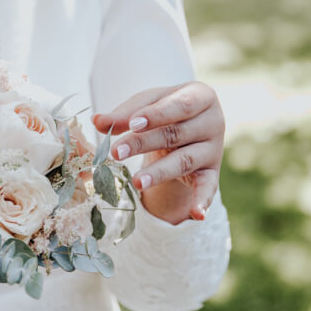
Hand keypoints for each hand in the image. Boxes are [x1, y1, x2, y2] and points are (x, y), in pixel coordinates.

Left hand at [92, 81, 224, 223]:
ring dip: (159, 173)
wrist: (189, 130)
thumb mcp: (147, 106)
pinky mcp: (212, 173)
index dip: (156, 114)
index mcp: (200, 96)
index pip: (179, 105)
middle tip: (117, 153)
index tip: (133, 123)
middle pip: (175, 134)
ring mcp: (213, 150)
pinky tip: (196, 215)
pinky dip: (203, 201)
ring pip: (184, 161)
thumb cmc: (165, 113)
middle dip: (144, 144)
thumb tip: (97, 120)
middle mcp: (213, 121)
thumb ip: (125, 114)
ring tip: (137, 182)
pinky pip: (208, 188)